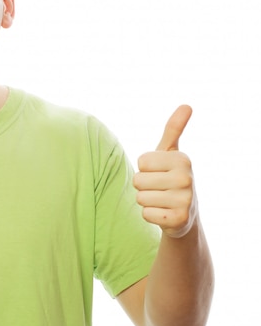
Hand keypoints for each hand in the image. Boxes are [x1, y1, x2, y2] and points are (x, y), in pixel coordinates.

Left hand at [134, 105, 196, 238]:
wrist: (185, 215)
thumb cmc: (171, 177)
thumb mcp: (171, 153)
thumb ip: (174, 129)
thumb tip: (186, 105)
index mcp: (182, 159)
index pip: (141, 161)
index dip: (145, 169)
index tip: (160, 172)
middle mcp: (187, 178)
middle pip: (138, 180)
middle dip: (143, 186)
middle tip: (160, 189)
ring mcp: (185, 200)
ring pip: (140, 197)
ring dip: (147, 201)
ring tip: (162, 200)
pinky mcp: (178, 219)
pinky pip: (146, 214)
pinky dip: (150, 215)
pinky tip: (164, 213)